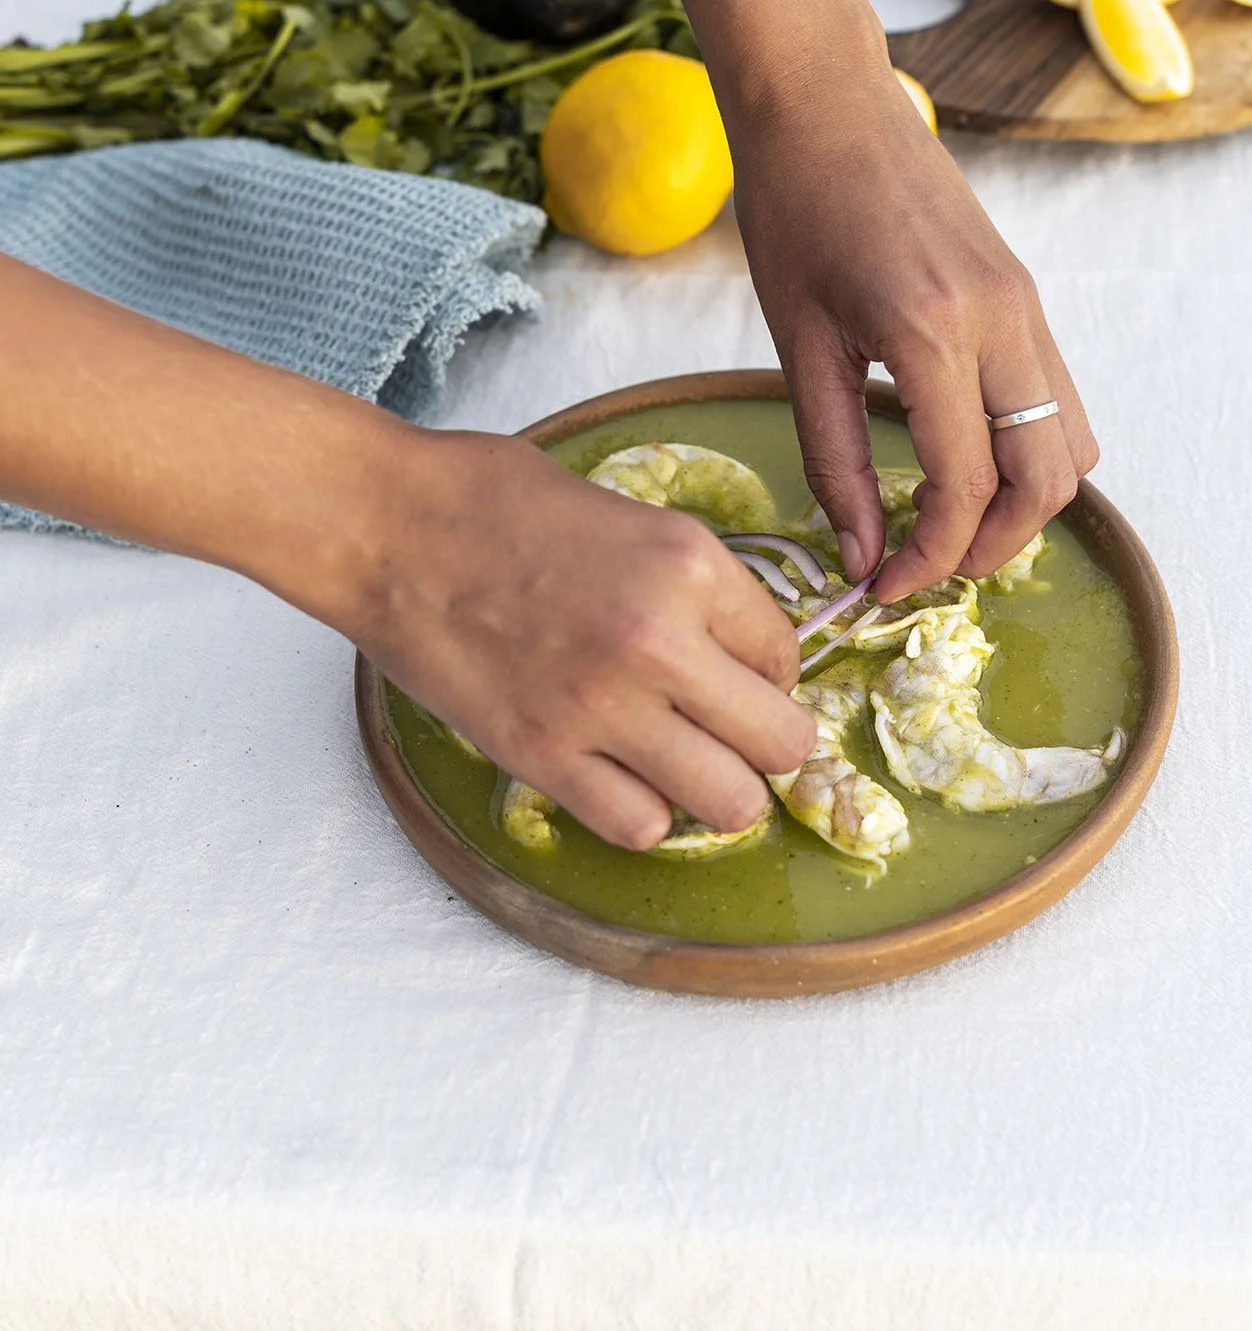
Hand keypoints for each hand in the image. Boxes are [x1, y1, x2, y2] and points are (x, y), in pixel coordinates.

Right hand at [345, 429, 814, 849]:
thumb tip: (735, 645)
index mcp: (690, 564)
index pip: (786, 652)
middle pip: (782, 741)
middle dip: (765, 740)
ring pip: (731, 803)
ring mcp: (603, 707)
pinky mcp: (543, 756)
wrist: (386, 526)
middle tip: (728, 729)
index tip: (731, 668)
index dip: (765, 667)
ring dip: (717, 790)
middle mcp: (661, 641)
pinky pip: (640, 827)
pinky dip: (642, 813)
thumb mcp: (627, 513)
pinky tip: (621, 778)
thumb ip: (690, 582)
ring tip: (683, 764)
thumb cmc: (492, 503)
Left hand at [732, 45, 1097, 605]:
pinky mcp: (1026, 293)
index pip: (965, 487)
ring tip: (946, 522)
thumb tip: (860, 555)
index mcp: (935, 333)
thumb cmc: (792, 208)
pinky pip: (1056, 397)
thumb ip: (833, 459)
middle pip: (1047, 479)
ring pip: (1071, 442)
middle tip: (926, 566)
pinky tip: (957, 457)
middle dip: (994, 544)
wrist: (825, 99)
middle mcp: (1004, 321)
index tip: (882, 583)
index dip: (929, 557)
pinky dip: (1025, 448)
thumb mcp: (798, 344)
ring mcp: (1027, 304)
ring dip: (1022, 501)